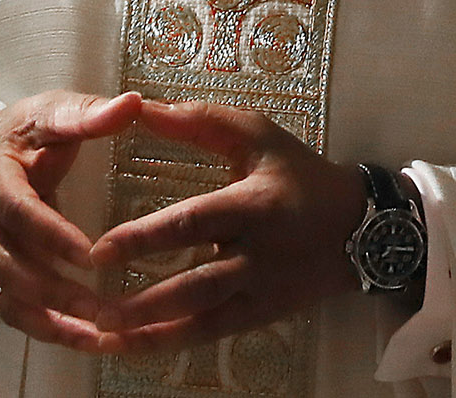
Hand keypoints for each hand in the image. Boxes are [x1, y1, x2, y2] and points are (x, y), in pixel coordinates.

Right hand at [0, 90, 142, 350]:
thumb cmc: (22, 133)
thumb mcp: (50, 112)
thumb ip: (87, 113)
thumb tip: (131, 104)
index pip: (17, 211)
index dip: (49, 234)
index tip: (88, 253)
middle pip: (7, 265)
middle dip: (51, 290)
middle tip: (98, 305)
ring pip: (8, 296)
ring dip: (50, 320)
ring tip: (97, 335)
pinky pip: (14, 312)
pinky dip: (47, 331)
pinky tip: (87, 342)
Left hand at [88, 100, 364, 351]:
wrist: (361, 227)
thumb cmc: (300, 174)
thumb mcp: (259, 135)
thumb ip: (202, 122)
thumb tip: (144, 109)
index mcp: (252, 205)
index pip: (194, 223)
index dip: (146, 238)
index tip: (100, 250)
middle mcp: (256, 254)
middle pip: (196, 282)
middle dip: (145, 299)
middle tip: (94, 306)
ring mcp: (260, 290)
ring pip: (203, 318)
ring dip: (152, 331)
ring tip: (103, 336)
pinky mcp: (261, 315)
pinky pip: (213, 333)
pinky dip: (173, 343)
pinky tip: (135, 347)